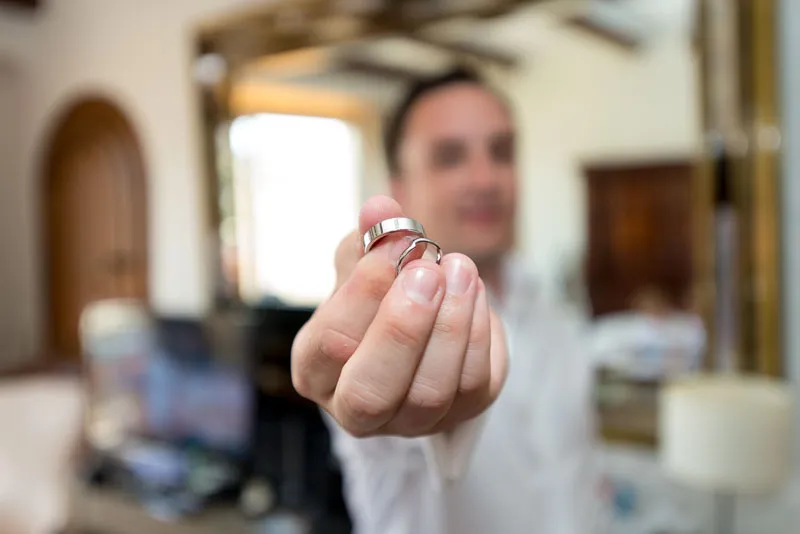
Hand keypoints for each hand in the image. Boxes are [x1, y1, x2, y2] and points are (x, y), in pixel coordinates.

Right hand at [291, 196, 507, 437]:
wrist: (421, 326)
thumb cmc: (379, 298)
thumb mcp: (364, 266)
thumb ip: (368, 240)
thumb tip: (379, 208)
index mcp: (315, 369)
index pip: (331, 344)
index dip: (364, 293)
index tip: (394, 245)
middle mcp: (355, 409)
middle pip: (371, 392)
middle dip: (403, 328)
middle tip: (427, 271)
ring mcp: (409, 421)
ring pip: (429, 393)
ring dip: (450, 325)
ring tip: (461, 269)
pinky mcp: (459, 416)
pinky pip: (473, 386)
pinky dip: (479, 335)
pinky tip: (476, 293)